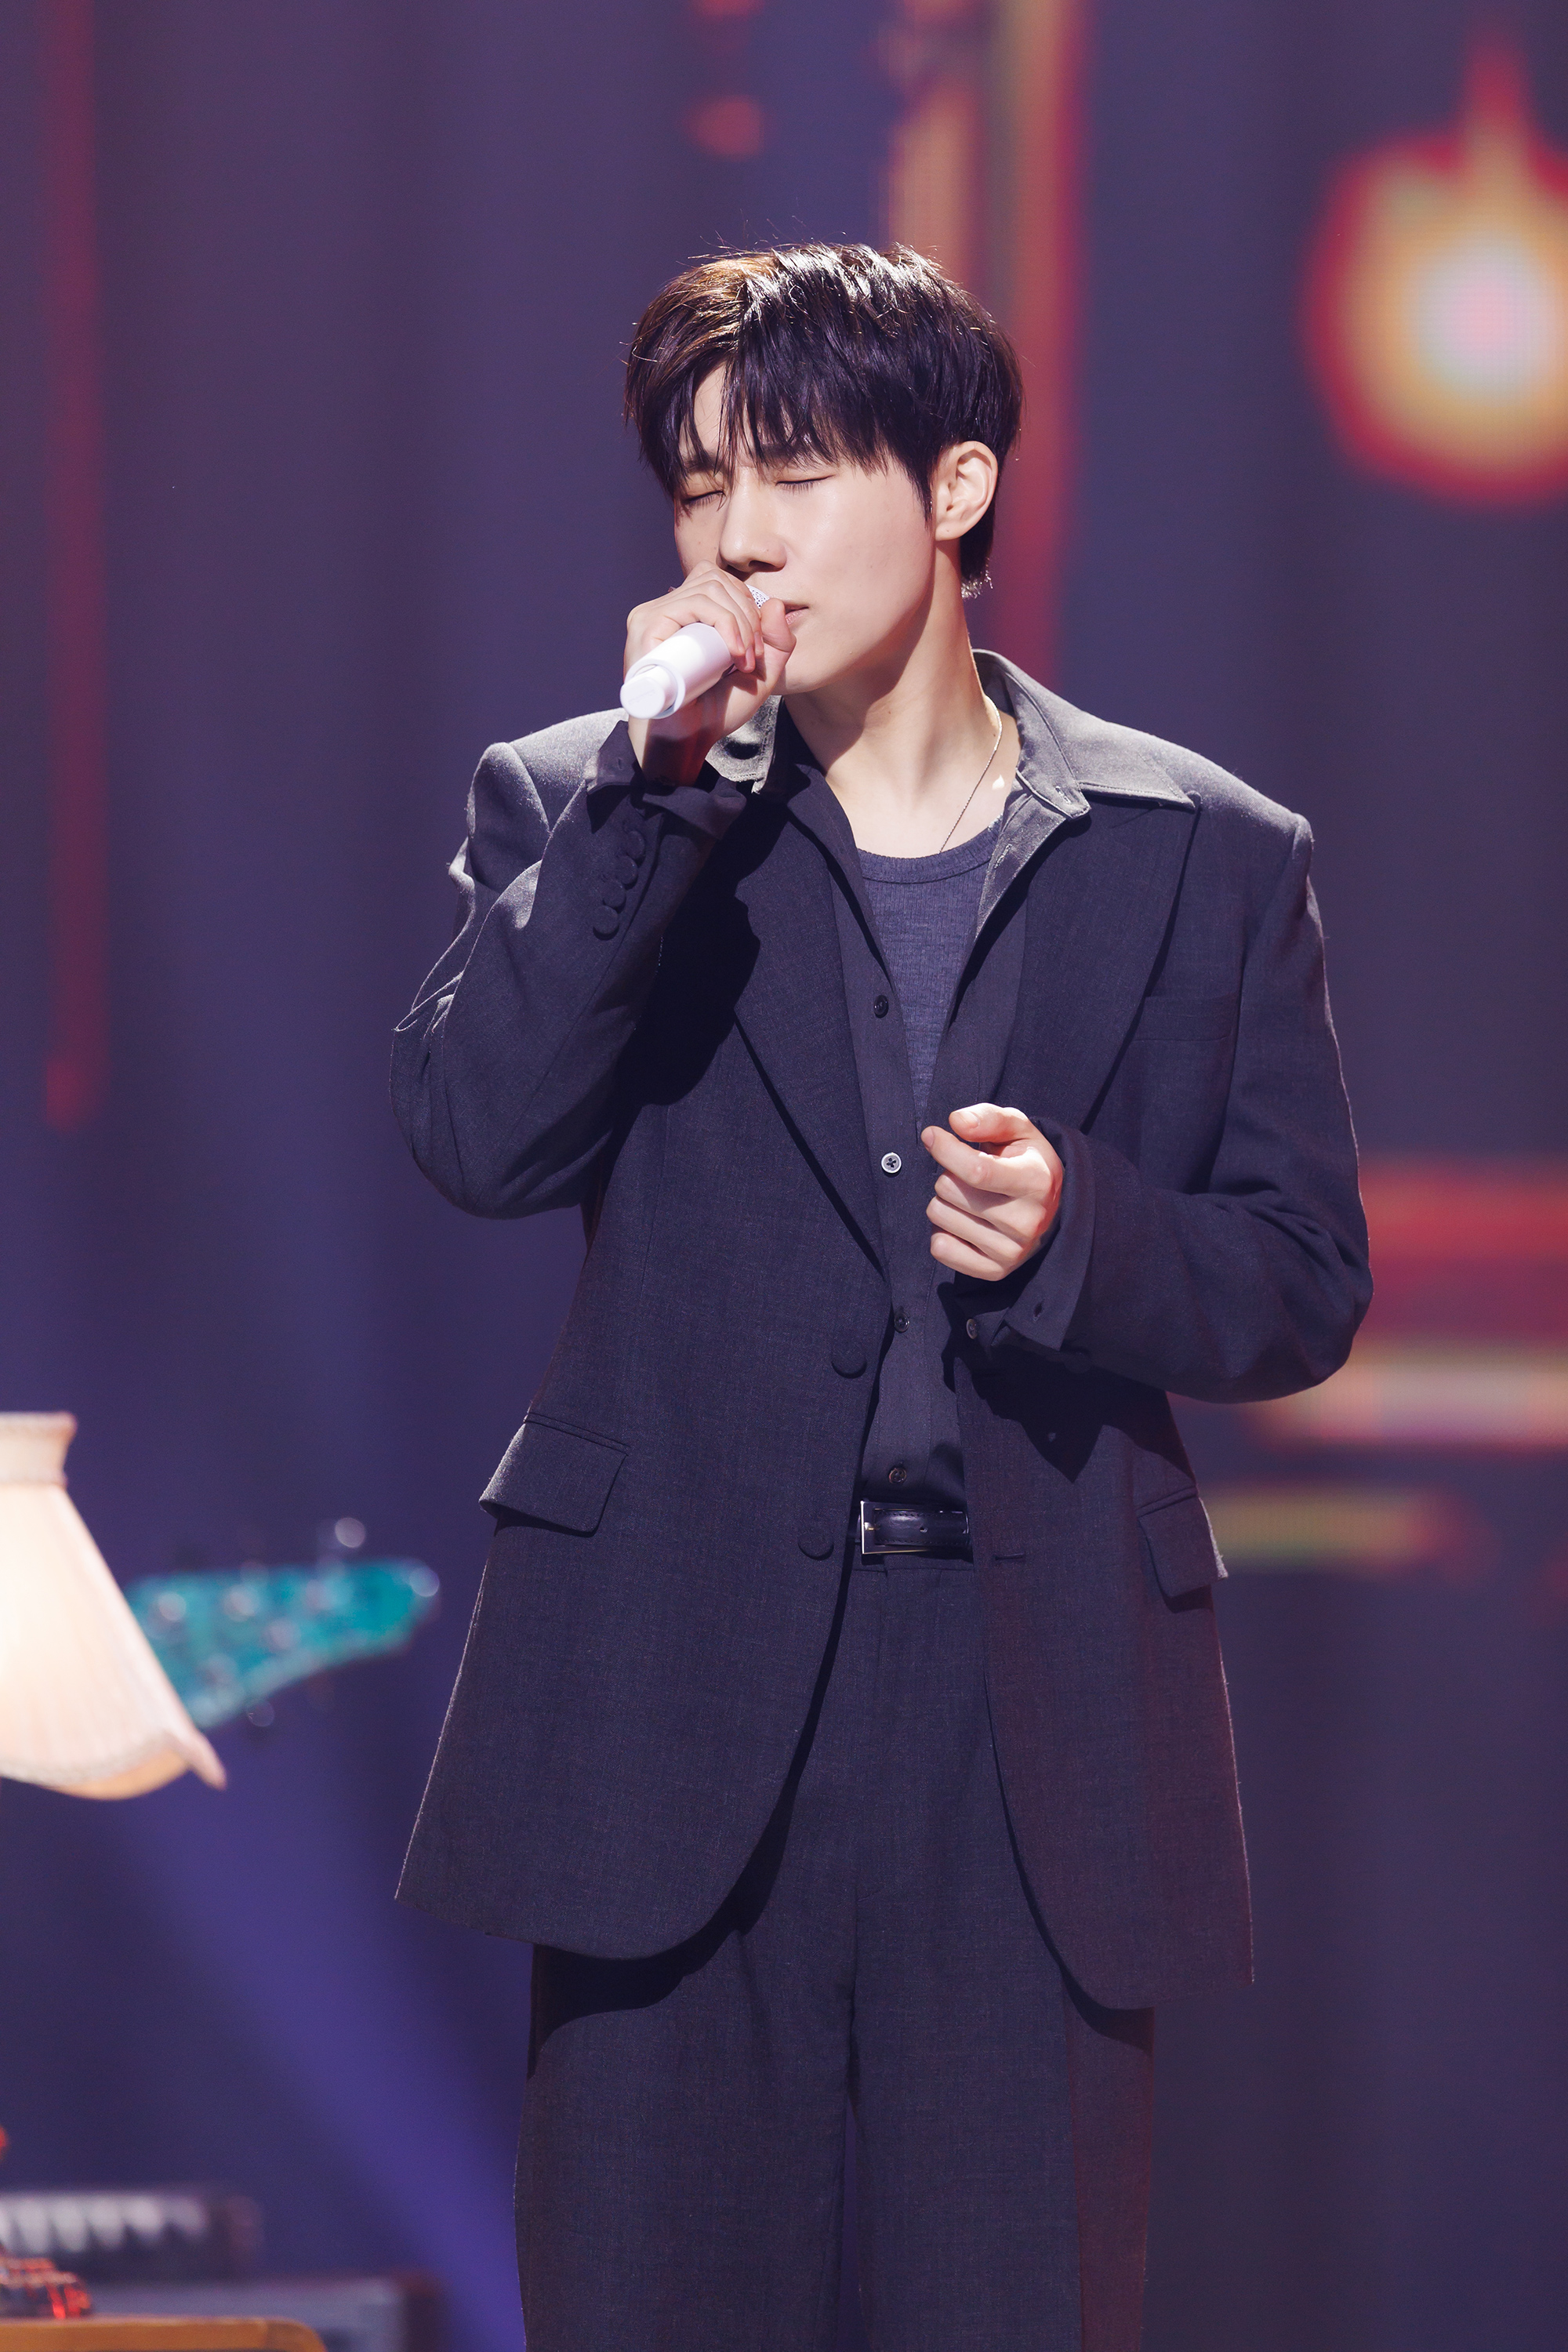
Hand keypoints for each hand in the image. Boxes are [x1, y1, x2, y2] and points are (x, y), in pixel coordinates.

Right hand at [624, 563, 795, 783]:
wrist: (686, 741)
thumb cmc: (715, 711)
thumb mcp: (760, 677)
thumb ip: (778, 644)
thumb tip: (777, 603)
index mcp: (684, 613)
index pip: (720, 581)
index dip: (748, 605)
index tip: (759, 649)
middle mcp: (665, 609)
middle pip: (716, 580)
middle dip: (748, 614)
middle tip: (755, 657)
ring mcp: (652, 615)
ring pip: (708, 589)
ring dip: (739, 622)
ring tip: (744, 659)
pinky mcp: (646, 626)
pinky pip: (692, 604)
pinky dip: (722, 622)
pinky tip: (734, 652)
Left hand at [921, 1104, 1062, 1280]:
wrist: (1048, 1208)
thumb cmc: (1025, 1162)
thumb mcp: (1018, 1130)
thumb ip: (989, 1118)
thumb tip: (956, 1122)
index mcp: (1037, 1182)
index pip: (976, 1170)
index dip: (945, 1149)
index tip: (931, 1135)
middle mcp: (1027, 1222)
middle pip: (949, 1190)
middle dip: (948, 1173)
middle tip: (969, 1175)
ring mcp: (1012, 1251)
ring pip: (939, 1215)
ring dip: (944, 1200)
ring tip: (969, 1197)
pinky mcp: (994, 1271)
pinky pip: (940, 1248)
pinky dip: (942, 1231)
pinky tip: (963, 1221)